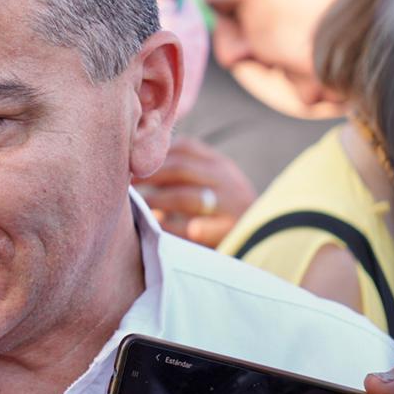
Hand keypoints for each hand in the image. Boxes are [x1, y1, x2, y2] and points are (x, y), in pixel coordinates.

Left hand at [135, 137, 255, 246]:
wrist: (270, 245)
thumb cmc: (226, 215)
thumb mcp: (213, 186)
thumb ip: (185, 174)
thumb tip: (138, 169)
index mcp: (221, 165)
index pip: (185, 148)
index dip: (154, 155)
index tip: (130, 164)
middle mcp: (228, 181)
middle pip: (181, 168)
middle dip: (148, 176)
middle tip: (124, 184)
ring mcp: (231, 207)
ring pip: (185, 197)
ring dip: (155, 201)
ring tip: (135, 207)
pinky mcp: (230, 233)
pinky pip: (192, 230)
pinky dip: (171, 228)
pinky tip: (155, 230)